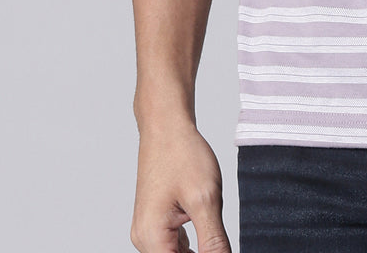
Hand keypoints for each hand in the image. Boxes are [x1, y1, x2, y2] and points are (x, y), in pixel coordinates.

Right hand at [130, 118, 231, 251]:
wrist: (167, 126)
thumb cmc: (182, 154)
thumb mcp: (206, 199)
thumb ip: (214, 241)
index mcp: (152, 238)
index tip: (222, 250)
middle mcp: (145, 239)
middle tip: (221, 240)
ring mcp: (149, 231)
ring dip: (199, 250)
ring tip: (213, 227)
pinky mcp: (156, 222)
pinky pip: (174, 244)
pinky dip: (193, 243)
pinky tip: (207, 229)